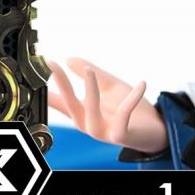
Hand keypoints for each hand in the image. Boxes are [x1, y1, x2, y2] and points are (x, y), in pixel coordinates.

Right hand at [48, 57, 167, 153]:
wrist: (155, 129)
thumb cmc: (131, 109)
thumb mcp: (110, 87)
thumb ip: (92, 74)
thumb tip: (69, 58)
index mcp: (83, 113)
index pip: (60, 101)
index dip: (47, 87)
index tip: (38, 69)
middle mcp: (88, 123)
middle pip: (70, 103)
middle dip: (61, 83)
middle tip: (52, 64)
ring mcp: (102, 131)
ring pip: (90, 110)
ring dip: (89, 90)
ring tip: (89, 69)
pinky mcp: (120, 135)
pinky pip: (123, 115)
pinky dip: (131, 98)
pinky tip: (142, 84)